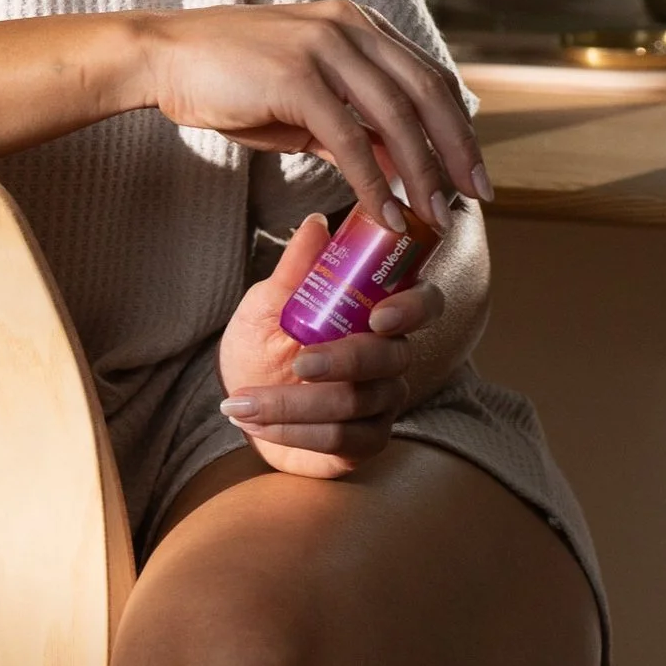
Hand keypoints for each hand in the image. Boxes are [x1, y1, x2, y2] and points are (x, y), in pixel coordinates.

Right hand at [138, 0, 484, 226]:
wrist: (164, 57)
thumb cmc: (228, 78)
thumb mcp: (303, 100)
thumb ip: (351, 125)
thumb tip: (396, 168)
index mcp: (357, 23)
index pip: (428, 74)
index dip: (457, 124)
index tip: (471, 170)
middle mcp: (349, 26)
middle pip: (427, 91)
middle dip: (457, 149)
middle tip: (476, 197)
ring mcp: (324, 46)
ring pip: (397, 116)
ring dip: (422, 174)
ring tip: (435, 217)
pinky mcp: (297, 76)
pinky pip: (351, 140)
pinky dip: (374, 184)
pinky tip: (386, 216)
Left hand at [215, 211, 444, 478]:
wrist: (241, 399)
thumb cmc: (262, 342)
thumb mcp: (268, 304)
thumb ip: (296, 269)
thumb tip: (316, 223)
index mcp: (376, 312)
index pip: (424, 303)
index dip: (412, 308)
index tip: (378, 316)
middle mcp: (390, 358)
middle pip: (389, 359)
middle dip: (342, 361)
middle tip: (298, 360)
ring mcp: (382, 403)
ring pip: (355, 403)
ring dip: (293, 402)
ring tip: (242, 401)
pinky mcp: (366, 442)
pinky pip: (341, 440)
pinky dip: (292, 431)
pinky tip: (254, 422)